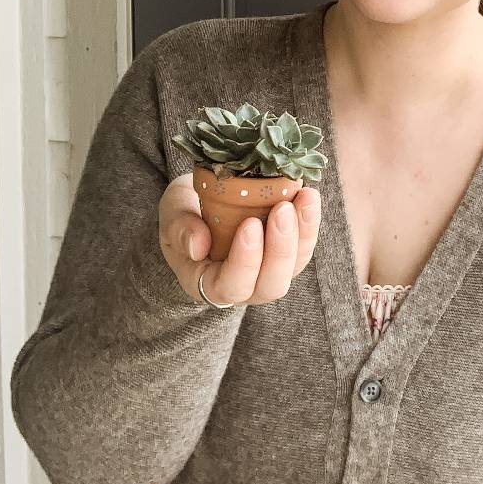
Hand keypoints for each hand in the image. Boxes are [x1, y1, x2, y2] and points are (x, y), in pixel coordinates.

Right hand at [158, 172, 321, 306]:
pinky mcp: (288, 254)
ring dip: (303, 233)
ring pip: (294, 266)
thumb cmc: (184, 211)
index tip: (250, 224)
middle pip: (270, 285)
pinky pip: (304, 246)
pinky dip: (309, 222)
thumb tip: (198, 247)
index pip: (230, 286)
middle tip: (282, 209)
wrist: (201, 201)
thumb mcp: (172, 214)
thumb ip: (181, 230)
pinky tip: (309, 195)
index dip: (244, 261)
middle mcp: (243, 287)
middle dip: (281, 249)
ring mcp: (269, 272)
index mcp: (207, 284)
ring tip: (305, 197)